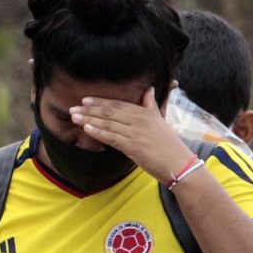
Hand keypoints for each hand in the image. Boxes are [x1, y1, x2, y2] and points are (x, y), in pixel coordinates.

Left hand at [69, 88, 192, 181]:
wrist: (179, 163)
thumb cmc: (169, 145)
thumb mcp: (160, 120)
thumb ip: (151, 105)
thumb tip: (150, 89)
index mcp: (145, 113)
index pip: (119, 104)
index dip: (101, 102)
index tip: (86, 99)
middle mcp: (139, 120)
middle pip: (110, 112)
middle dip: (90, 109)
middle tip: (73, 107)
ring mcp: (135, 132)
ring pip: (108, 123)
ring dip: (89, 119)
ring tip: (74, 116)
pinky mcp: (133, 146)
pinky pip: (111, 137)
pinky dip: (98, 132)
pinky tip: (86, 129)